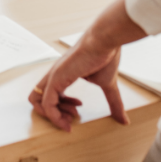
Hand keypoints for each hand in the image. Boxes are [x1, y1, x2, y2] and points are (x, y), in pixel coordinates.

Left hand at [29, 0, 145, 130]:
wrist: (105, 41)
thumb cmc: (105, 56)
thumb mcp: (107, 85)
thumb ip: (113, 102)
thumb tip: (124, 120)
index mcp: (62, 74)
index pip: (50, 94)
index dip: (61, 107)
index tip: (78, 111)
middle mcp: (54, 75)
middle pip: (37, 98)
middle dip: (54, 113)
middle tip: (73, 116)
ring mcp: (53, 76)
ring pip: (36, 101)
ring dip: (53, 117)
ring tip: (73, 117)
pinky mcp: (56, 78)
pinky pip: (46, 103)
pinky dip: (54, 116)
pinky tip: (70, 119)